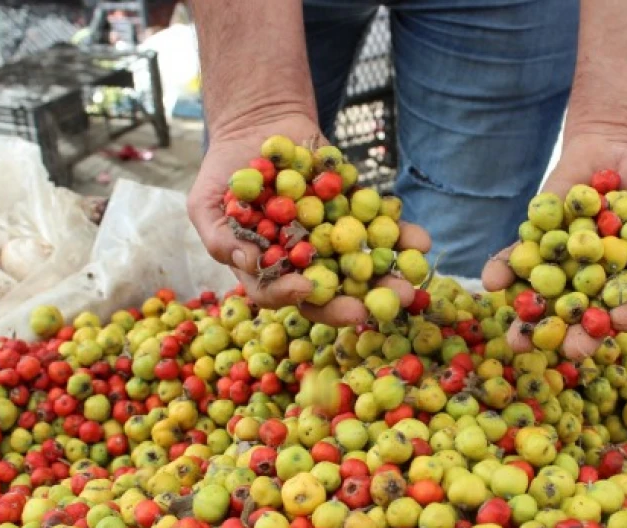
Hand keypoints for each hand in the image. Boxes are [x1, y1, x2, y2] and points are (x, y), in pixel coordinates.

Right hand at [187, 114, 431, 325]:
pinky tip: (420, 241)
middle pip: (334, 292)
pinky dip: (403, 237)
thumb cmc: (226, 171)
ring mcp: (335, 240)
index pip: (283, 294)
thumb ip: (219, 238)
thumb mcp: (206, 203)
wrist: (261, 126)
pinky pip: (384, 229)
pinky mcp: (358, 214)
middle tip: (382, 304)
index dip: (295, 297)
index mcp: (270, 269)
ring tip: (412, 280)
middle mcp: (306, 263)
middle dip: (360, 301)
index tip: (309, 289)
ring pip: (365, 267)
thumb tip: (249, 263)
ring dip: (390, 277)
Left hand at [482, 132, 626, 359]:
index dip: (625, 319)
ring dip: (529, 318)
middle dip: (572, 334)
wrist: (624, 144)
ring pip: (545, 298)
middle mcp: (595, 285)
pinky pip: (517, 261)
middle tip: (564, 347)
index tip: (616, 320)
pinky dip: (503, 271)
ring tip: (516, 336)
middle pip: (584, 316)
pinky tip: (493, 280)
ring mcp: (563, 266)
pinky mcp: (535, 243)